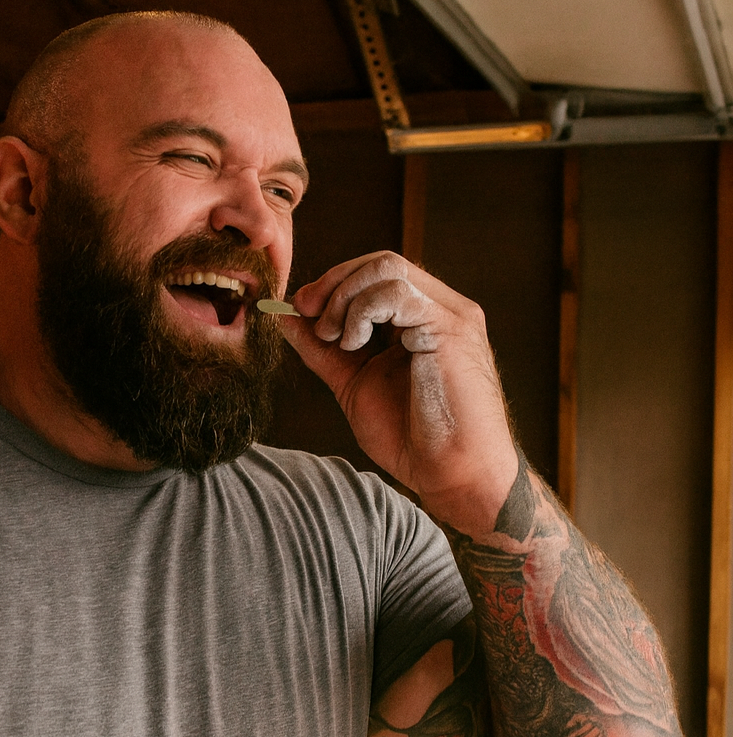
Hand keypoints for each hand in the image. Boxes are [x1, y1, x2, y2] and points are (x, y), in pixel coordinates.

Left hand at [281, 252, 518, 533]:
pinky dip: (362, 312)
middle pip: (381, 262)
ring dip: (345, 298)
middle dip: (334, 282)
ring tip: (336, 339)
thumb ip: (324, 350)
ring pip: (387, 268)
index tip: (300, 308)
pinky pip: (396, 293)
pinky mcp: (451, 329)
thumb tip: (286, 317)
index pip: (377, 272)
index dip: (334, 282)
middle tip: (306, 311)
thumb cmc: (413, 438)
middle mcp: (441, 308)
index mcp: (422, 318)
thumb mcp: (354, 384)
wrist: (451, 475)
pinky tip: (354, 344)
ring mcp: (450, 315)